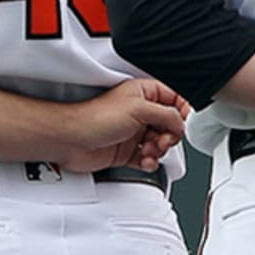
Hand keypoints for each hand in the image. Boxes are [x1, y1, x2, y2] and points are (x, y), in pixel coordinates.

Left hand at [58, 78, 188, 172]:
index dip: (182, 112)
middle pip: (170, 124)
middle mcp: (141, 111)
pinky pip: (148, 157)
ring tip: (150, 151)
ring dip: (159, 150)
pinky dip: (150, 161)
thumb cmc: (95, 117)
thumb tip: (181, 122)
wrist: (70, 140)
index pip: (174, 99)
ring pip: (160, 142)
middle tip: (163, 140)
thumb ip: (166, 115)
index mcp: (145, 93)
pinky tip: (145, 160)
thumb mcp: (139, 110)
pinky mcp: (128, 150)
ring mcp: (135, 131)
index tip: (184, 124)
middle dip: (170, 135)